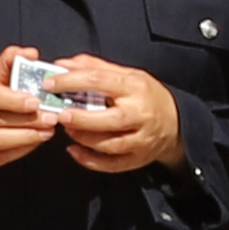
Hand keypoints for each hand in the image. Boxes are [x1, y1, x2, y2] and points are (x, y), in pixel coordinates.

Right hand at [0, 66, 60, 183]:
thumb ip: (8, 65)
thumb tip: (30, 54)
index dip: (12, 99)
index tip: (35, 100)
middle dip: (27, 119)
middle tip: (51, 116)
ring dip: (27, 136)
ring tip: (48, 130)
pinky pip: (0, 156)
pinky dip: (21, 149)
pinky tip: (36, 141)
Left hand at [53, 56, 187, 175]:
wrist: (177, 122)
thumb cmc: (147, 95)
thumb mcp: (127, 74)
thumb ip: (96, 68)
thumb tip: (64, 65)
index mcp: (134, 87)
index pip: (99, 81)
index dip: (71, 81)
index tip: (51, 83)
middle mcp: (139, 114)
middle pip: (108, 119)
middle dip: (80, 118)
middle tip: (60, 114)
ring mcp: (140, 139)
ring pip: (108, 144)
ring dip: (83, 138)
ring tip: (68, 129)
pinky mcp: (137, 158)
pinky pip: (110, 164)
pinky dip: (89, 160)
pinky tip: (74, 150)